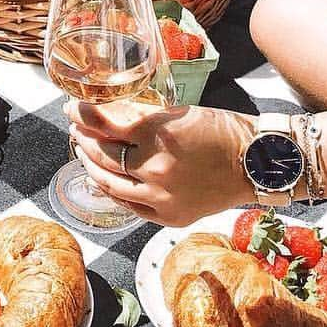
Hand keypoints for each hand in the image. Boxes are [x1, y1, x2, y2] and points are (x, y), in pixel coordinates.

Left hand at [65, 99, 255, 226]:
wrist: (256, 164)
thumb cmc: (221, 132)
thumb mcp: (177, 113)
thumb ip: (141, 117)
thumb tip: (107, 114)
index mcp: (157, 136)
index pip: (104, 126)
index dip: (82, 116)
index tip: (71, 110)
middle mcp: (155, 169)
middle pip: (103, 156)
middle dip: (84, 140)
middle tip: (77, 129)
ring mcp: (161, 197)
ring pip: (109, 184)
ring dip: (91, 167)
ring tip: (84, 153)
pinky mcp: (169, 216)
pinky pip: (129, 205)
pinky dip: (112, 192)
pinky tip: (105, 180)